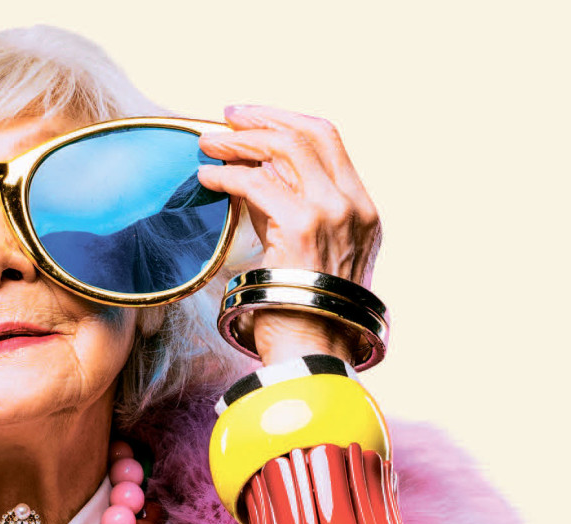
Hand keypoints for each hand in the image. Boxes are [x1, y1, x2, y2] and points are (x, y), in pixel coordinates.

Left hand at [196, 103, 381, 365]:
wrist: (312, 357)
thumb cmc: (303, 319)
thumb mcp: (306, 257)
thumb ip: (287, 214)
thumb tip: (251, 178)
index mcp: (362, 210)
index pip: (328, 141)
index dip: (287, 120)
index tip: (255, 118)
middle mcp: (353, 206)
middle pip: (309, 132)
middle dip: (263, 118)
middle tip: (227, 118)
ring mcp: (332, 213)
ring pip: (285, 147)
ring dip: (240, 140)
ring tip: (209, 144)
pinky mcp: (302, 227)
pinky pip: (257, 182)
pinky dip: (227, 175)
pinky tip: (207, 178)